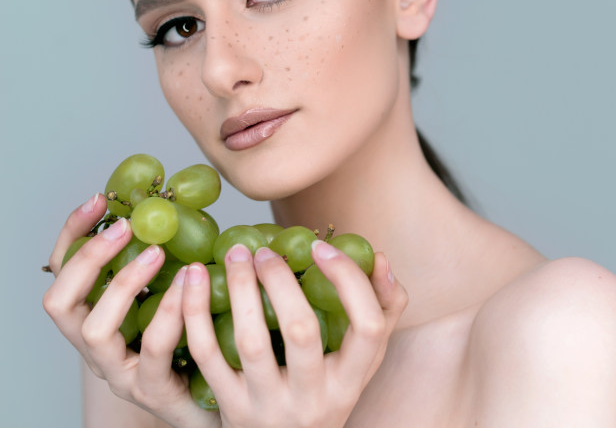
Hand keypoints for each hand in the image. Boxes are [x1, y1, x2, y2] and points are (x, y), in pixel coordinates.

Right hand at [42, 194, 220, 427]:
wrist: (220, 405)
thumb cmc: (200, 345)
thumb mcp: (179, 296)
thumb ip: (171, 263)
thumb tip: (182, 208)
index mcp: (97, 319)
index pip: (64, 273)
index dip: (74, 235)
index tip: (99, 199)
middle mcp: (97, 349)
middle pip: (60, 302)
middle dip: (89, 258)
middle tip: (128, 228)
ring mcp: (120, 373)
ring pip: (96, 330)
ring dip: (124, 283)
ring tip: (158, 253)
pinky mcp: (152, 390)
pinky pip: (152, 351)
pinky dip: (169, 313)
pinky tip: (191, 287)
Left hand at [181, 240, 407, 427]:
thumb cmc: (326, 392)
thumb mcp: (360, 363)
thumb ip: (381, 311)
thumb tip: (380, 259)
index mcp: (350, 381)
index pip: (368, 327)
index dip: (349, 281)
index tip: (322, 249)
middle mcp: (313, 398)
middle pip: (302, 331)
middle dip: (281, 281)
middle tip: (265, 251)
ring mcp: (269, 406)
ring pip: (251, 341)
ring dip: (239, 288)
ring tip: (234, 255)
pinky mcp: (230, 407)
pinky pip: (208, 355)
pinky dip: (197, 313)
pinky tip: (195, 280)